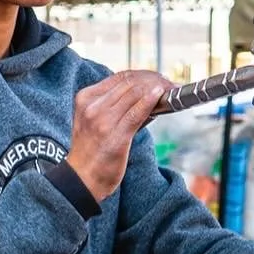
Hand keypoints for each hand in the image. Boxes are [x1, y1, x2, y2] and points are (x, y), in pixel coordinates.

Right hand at [66, 71, 170, 200]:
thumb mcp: (95, 119)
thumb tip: (146, 94)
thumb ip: (115, 105)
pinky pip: (137, 112)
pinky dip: (151, 100)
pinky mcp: (115, 135)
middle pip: (129, 83)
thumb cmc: (92, 151)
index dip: (143, 74)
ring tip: (171, 89)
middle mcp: (92, 106)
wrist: (82, 179)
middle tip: (169, 82)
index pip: (120, 77)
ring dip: (157, 88)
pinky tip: (161, 95)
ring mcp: (102, 120)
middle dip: (154, 80)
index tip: (158, 77)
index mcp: (86, 98)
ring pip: (135, 94)